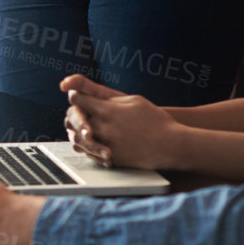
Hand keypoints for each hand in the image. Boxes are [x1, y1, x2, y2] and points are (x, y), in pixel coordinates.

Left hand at [61, 75, 183, 169]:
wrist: (170, 145)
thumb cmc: (153, 119)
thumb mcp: (130, 99)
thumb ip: (101, 92)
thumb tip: (76, 85)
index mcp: (106, 110)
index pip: (77, 99)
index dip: (76, 95)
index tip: (80, 96)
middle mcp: (102, 128)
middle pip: (73, 118)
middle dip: (75, 113)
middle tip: (81, 112)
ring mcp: (104, 145)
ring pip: (76, 138)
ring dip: (77, 130)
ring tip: (86, 127)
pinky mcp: (108, 159)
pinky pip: (87, 153)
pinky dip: (86, 146)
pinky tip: (93, 141)